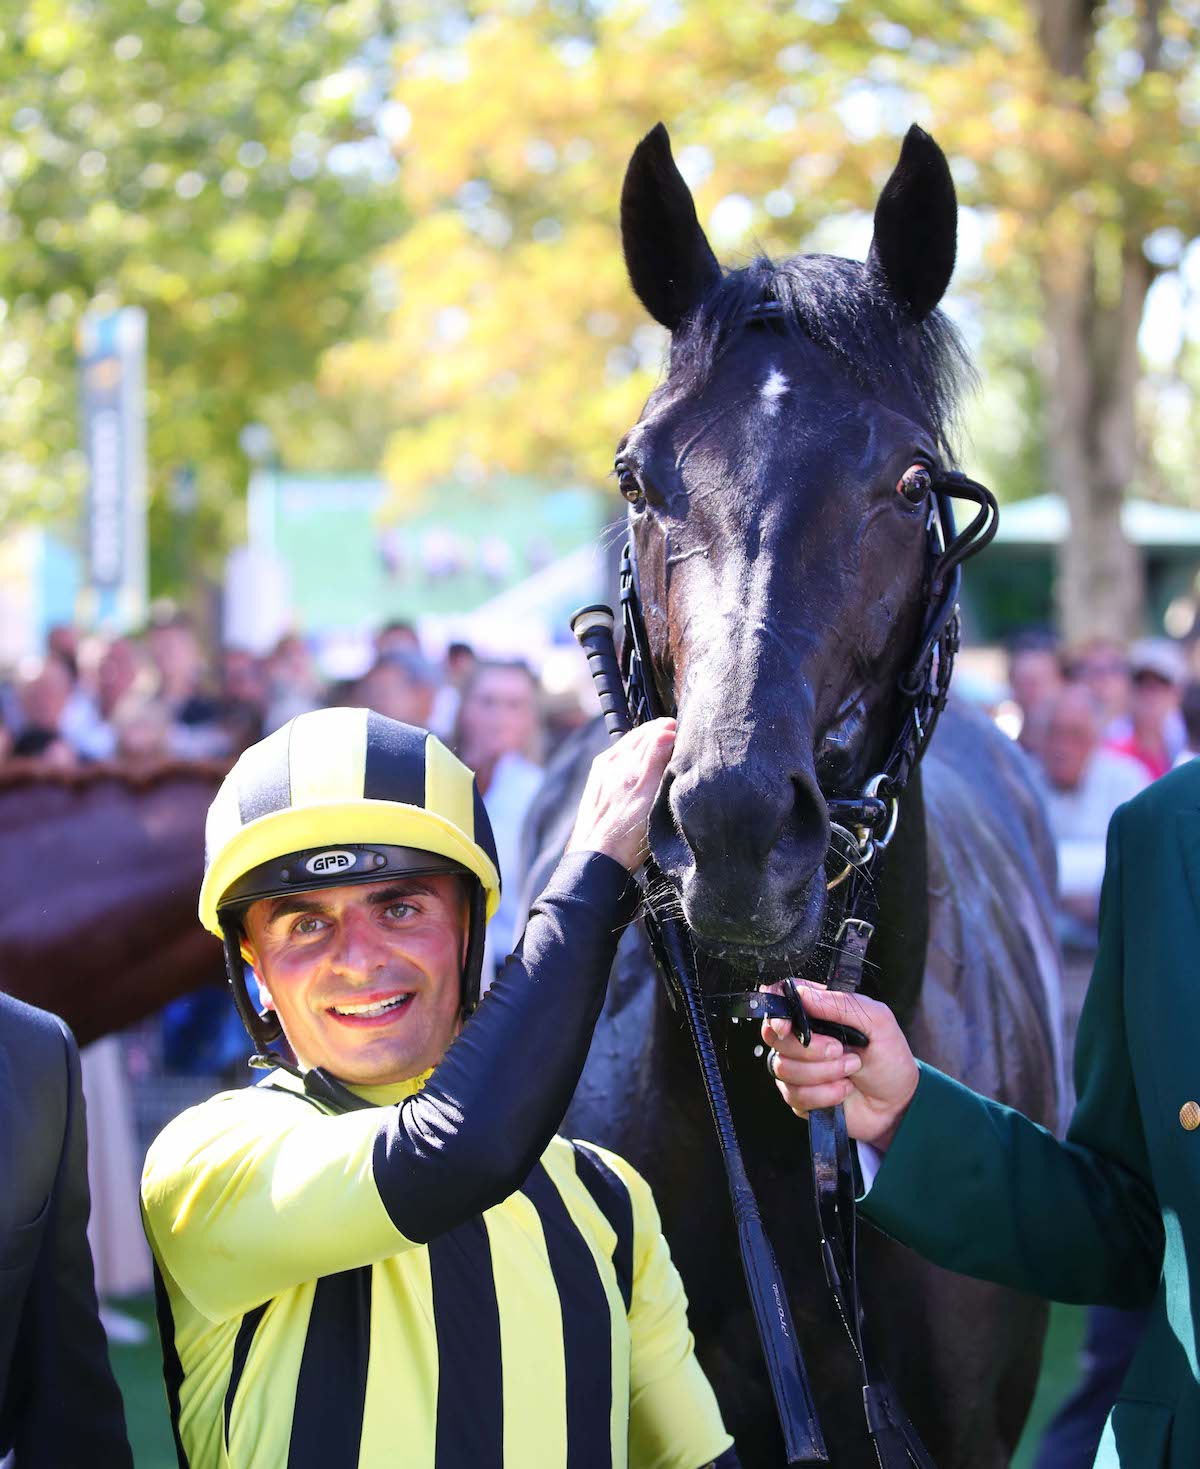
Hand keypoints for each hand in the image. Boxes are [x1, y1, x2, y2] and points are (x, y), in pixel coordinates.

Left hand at [565, 718, 675, 871]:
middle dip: (660, 735)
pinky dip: (636, 762)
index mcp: (619, 758)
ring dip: (649, 747)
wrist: (596, 862)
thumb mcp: (647, 792)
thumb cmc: (624, 833)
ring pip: (630, 752)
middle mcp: (608, 763)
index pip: (651, 731)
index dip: (671, 729)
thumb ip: (655, 758)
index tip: (687, 733)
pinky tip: (645, 773)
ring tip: (667, 753)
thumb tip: (666, 729)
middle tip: (682, 739)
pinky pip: (620, 766)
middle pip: (640, 739)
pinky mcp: (598, 790)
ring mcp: (602, 776)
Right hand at [761, 983, 919, 1149]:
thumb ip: (841, 1003)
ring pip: (784, 1068)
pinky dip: (825, 1094)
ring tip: (851, 1069)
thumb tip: (803, 994)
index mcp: (816, 1011)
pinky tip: (843, 1089)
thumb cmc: (889, 1058)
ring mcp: (797, 1068)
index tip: (786, 1026)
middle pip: (775, 1037)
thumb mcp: (878, 1021)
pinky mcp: (799, 1097)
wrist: (897, 1103)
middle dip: (810, 1048)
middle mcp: (801, 1037)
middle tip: (840, 1050)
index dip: (774, 1011)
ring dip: (824, 1073)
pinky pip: (795, 1095)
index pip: (777, 1000)